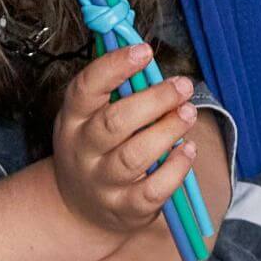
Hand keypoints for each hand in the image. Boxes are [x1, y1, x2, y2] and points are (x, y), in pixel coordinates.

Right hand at [51, 43, 199, 237]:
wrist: (78, 207)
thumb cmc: (96, 148)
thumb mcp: (90, 117)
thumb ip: (116, 89)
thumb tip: (146, 53)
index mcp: (72, 118)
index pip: (86, 88)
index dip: (114, 66)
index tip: (144, 51)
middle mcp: (82, 150)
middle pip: (115, 122)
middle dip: (153, 100)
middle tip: (182, 85)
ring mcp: (102, 182)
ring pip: (135, 156)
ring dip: (167, 132)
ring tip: (188, 113)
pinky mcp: (124, 208)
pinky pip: (153, 190)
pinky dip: (175, 169)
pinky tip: (188, 150)